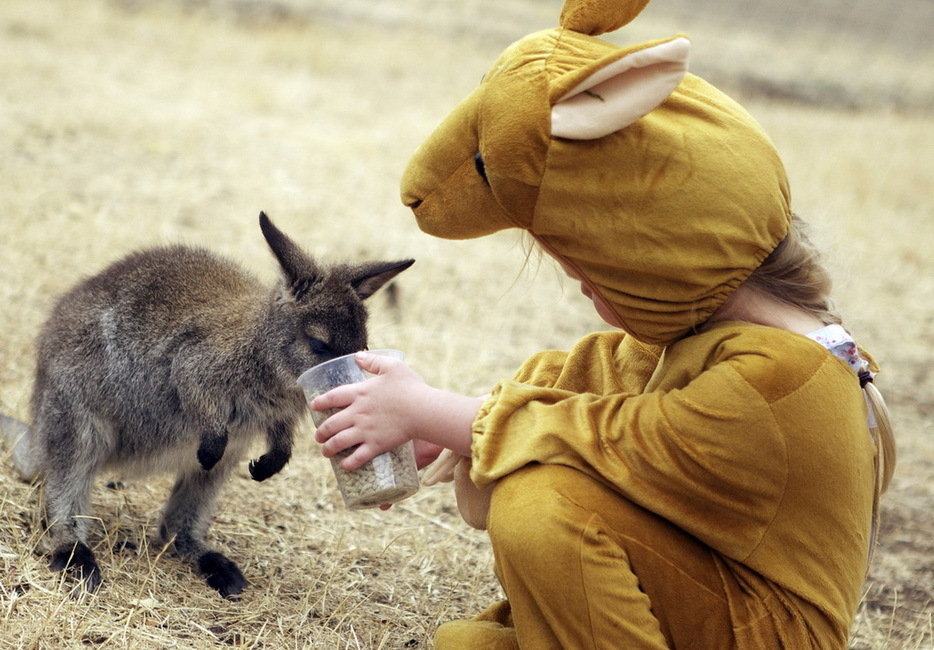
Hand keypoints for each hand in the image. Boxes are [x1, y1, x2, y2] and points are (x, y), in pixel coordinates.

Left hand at [312, 352, 428, 470]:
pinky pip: (357, 457)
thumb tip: (357, 355)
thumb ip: (373, 361)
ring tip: (325, 452)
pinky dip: (348, 463)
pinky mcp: (376, 445)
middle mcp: (358, 413)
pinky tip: (344, 466)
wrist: (423, 409)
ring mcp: (365, 430)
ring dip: (328, 449)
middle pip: (330, 424)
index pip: (331, 397)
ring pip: (338, 442)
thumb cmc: (410, 387)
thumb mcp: (392, 367)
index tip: (314, 406)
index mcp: (360, 393)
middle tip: (318, 436)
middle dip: (321, 432)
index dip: (320, 402)